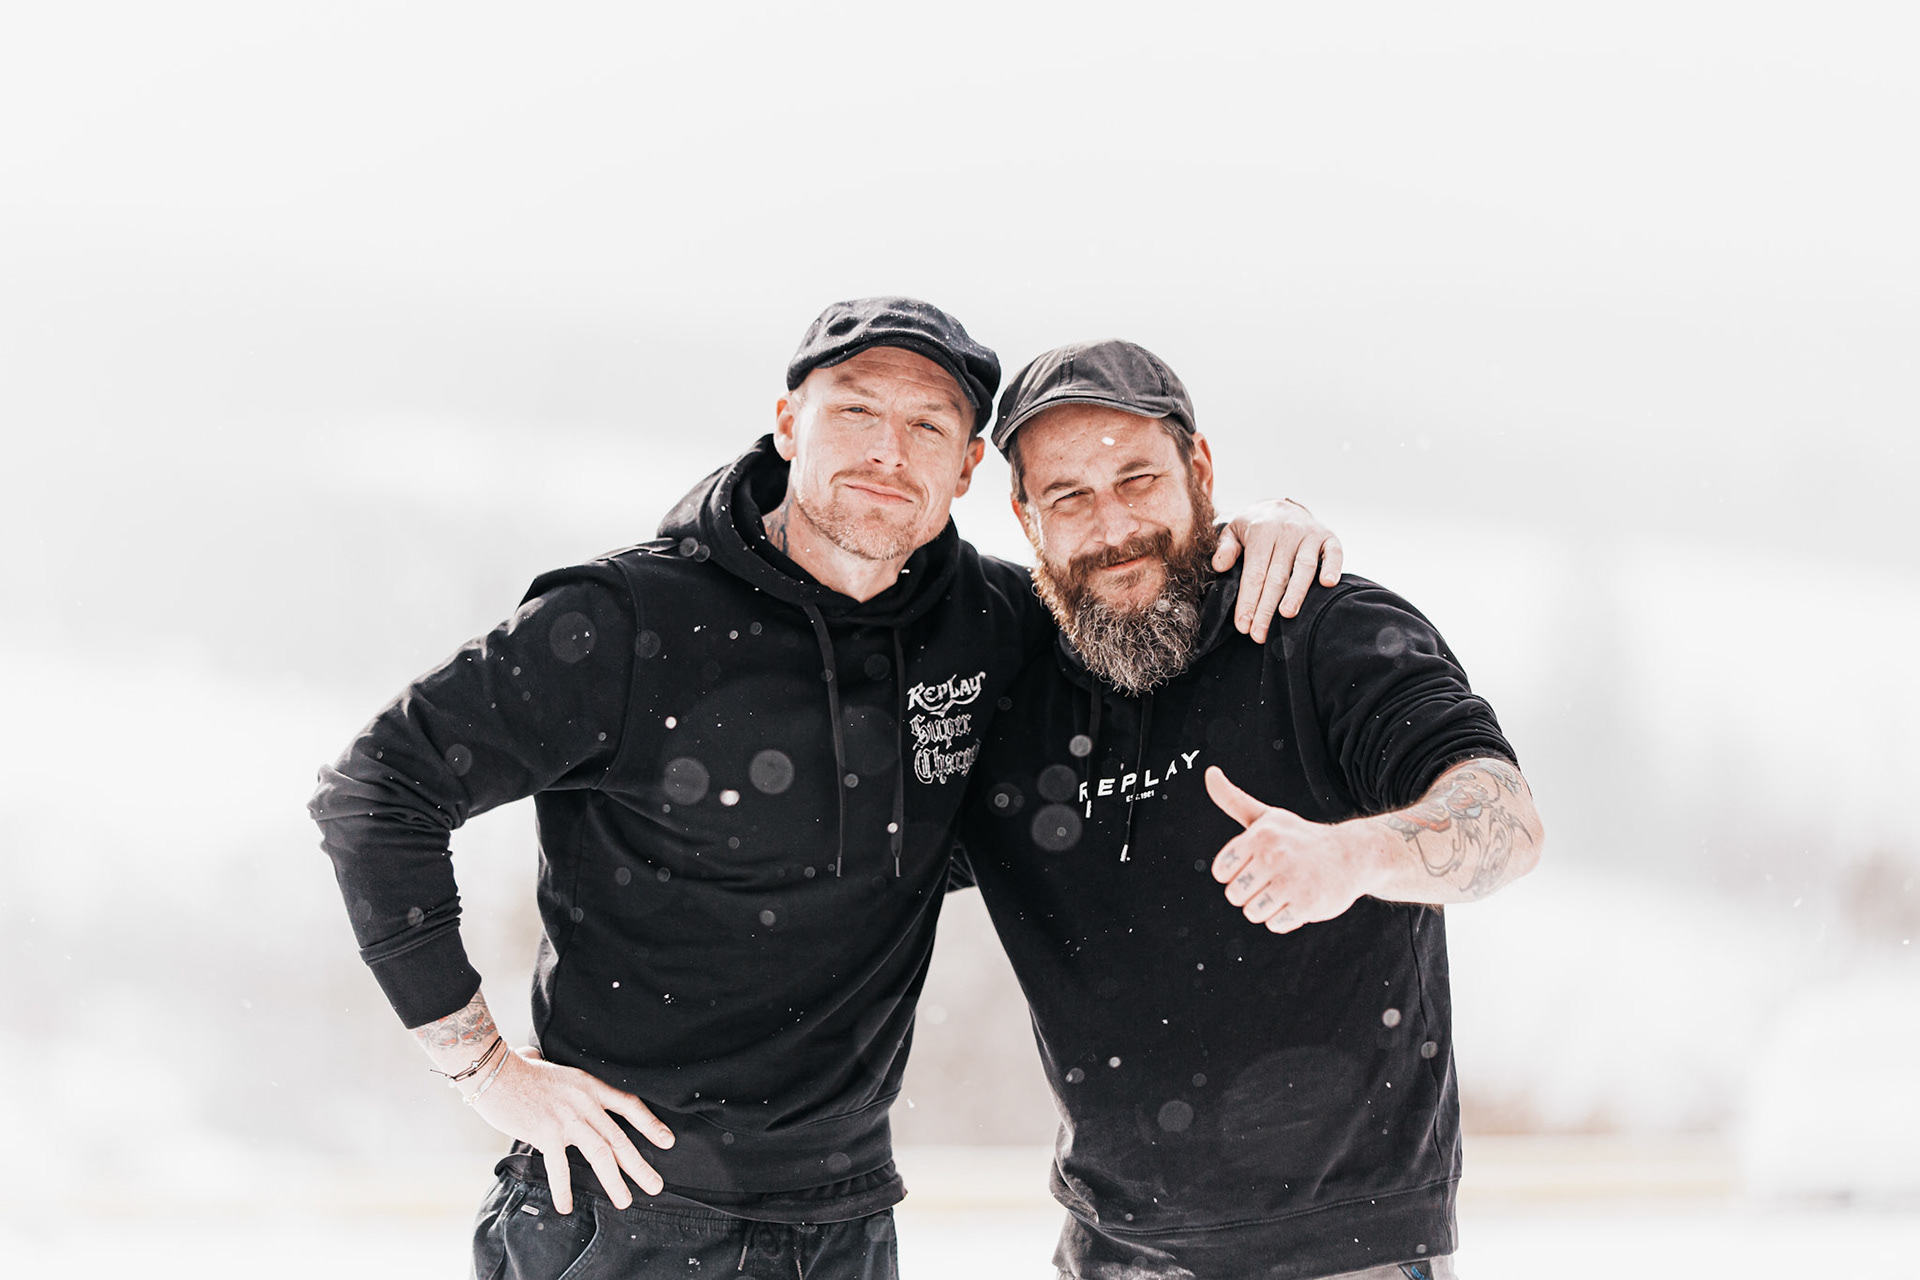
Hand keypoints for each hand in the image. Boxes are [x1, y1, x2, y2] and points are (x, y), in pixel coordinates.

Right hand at [471, 1045, 674, 1213]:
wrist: (496, 1071)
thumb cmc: (520, 1070)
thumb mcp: (555, 1068)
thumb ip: (563, 1078)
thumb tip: (544, 1062)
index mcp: (590, 1086)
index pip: (629, 1105)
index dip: (650, 1124)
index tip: (667, 1141)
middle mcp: (585, 1103)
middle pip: (620, 1138)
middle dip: (640, 1165)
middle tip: (656, 1185)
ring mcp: (567, 1118)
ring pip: (600, 1154)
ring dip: (614, 1181)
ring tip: (625, 1201)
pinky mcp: (546, 1133)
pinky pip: (560, 1167)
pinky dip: (564, 1189)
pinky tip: (567, 1206)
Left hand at [1205, 767, 1379, 932]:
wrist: (1352, 855)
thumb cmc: (1300, 838)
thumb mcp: (1267, 818)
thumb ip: (1233, 800)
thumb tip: (1209, 772)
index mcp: (1259, 835)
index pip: (1222, 872)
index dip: (1237, 873)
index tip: (1257, 864)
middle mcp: (1273, 855)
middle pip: (1235, 895)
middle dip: (1252, 892)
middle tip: (1277, 877)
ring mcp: (1290, 880)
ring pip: (1252, 912)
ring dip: (1268, 907)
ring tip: (1289, 889)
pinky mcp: (1306, 904)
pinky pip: (1275, 924)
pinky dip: (1286, 918)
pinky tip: (1302, 899)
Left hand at [1213, 499, 1343, 641]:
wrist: (1280, 506)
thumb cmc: (1254, 527)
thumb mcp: (1233, 531)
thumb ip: (1225, 548)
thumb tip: (1219, 566)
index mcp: (1261, 531)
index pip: (1254, 572)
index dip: (1248, 601)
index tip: (1243, 626)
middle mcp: (1286, 531)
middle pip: (1276, 576)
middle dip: (1267, 607)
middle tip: (1260, 634)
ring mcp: (1309, 534)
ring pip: (1303, 567)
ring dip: (1297, 592)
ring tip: (1287, 615)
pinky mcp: (1328, 537)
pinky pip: (1334, 552)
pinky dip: (1332, 567)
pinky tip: (1327, 584)